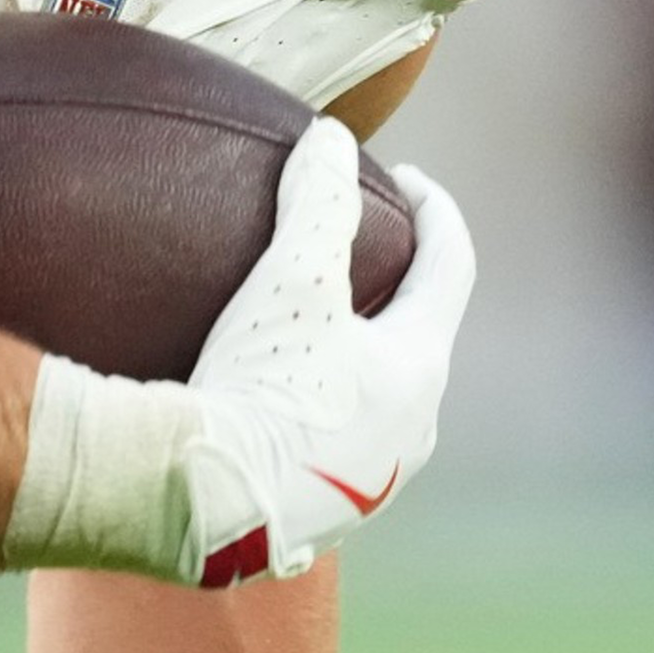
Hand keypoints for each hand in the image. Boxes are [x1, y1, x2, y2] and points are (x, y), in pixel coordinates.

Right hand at [173, 120, 471, 586]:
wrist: (202, 505)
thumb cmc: (258, 387)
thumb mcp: (290, 280)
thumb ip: (317, 199)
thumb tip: (332, 137)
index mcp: (419, 368)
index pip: (451, 267)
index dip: (435, 210)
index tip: (406, 179)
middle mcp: (413, 430)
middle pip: (419, 336)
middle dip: (394, 287)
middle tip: (356, 250)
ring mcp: (373, 480)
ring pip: (381, 397)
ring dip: (356, 353)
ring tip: (310, 325)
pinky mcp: (325, 515)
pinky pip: (336, 442)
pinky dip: (319, 404)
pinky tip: (273, 397)